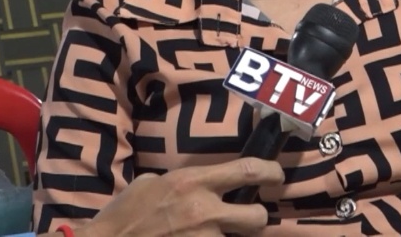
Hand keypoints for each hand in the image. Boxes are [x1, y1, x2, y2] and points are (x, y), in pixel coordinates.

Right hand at [75, 158, 283, 236]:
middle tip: (248, 220)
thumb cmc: (123, 214)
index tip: (277, 176)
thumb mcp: (152, 183)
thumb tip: (204, 183)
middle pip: (258, 218)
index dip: (271, 172)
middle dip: (258, 220)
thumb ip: (184, 181)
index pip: (247, 170)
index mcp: (193, 182)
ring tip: (214, 234)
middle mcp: (203, 211)